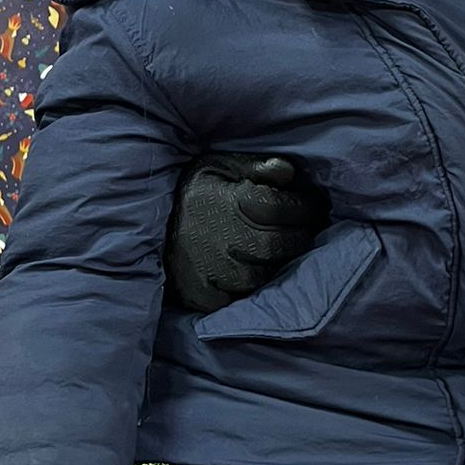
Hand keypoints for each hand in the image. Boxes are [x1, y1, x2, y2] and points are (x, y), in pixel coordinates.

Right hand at [165, 153, 327, 314]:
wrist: (150, 227)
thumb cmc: (195, 193)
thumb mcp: (219, 167)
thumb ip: (257, 166)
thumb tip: (289, 172)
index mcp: (230, 202)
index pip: (284, 207)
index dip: (306, 207)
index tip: (315, 206)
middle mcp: (224, 239)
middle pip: (282, 243)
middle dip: (301, 236)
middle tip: (306, 229)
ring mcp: (216, 273)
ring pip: (268, 273)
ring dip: (282, 262)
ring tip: (285, 250)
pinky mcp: (207, 298)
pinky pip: (246, 297)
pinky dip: (257, 285)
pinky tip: (259, 269)